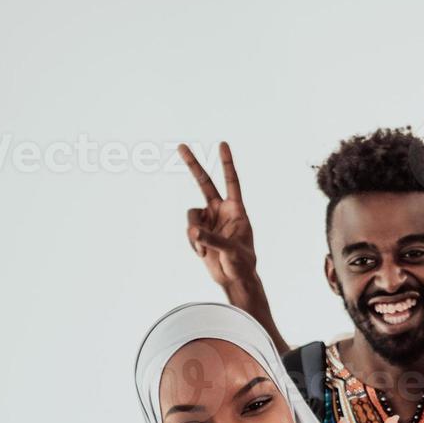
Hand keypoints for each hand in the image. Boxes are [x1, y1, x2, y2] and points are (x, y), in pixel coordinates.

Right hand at [179, 141, 257, 289]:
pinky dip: (193, 242)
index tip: (222, 144)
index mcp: (236, 210)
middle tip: (181, 146)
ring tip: (205, 250)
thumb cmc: (242, 263)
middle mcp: (221, 210)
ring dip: (195, 233)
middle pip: (204, 183)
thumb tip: (192, 230)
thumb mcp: (230, 250)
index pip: (231, 181)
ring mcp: (209, 220)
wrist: (234, 278)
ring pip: (191, 214)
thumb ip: (211, 239)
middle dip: (193, 165)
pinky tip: (203, 254)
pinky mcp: (199, 231)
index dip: (226, 163)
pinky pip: (189, 230)